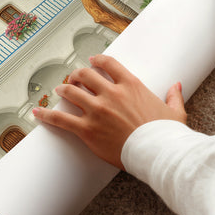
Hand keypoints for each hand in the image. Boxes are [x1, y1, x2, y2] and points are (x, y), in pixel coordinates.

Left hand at [32, 54, 185, 169]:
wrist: (158, 153)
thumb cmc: (167, 134)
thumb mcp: (174, 112)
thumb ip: (173, 96)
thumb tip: (177, 86)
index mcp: (131, 85)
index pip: (109, 64)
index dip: (97, 61)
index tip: (92, 61)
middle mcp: (111, 93)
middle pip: (86, 75)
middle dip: (77, 75)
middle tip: (73, 78)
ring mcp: (97, 110)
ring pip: (72, 92)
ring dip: (63, 89)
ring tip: (58, 90)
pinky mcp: (87, 130)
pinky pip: (62, 119)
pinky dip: (47, 114)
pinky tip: (37, 112)